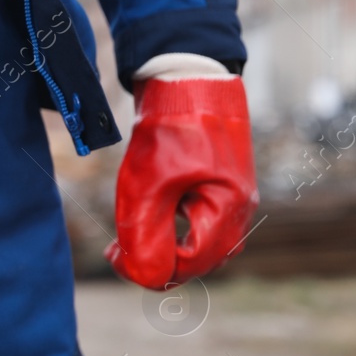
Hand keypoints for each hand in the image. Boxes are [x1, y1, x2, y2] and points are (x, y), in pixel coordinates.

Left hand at [104, 77, 257, 287]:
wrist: (186, 78)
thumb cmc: (168, 130)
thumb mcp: (147, 185)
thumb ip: (146, 235)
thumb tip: (146, 277)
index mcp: (228, 211)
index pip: (192, 264)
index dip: (152, 268)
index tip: (115, 256)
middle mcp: (240, 209)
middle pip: (200, 259)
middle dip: (158, 259)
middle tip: (116, 250)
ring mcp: (235, 197)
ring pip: (201, 242)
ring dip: (165, 245)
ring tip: (128, 235)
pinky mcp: (223, 186)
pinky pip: (202, 222)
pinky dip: (174, 227)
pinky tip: (150, 214)